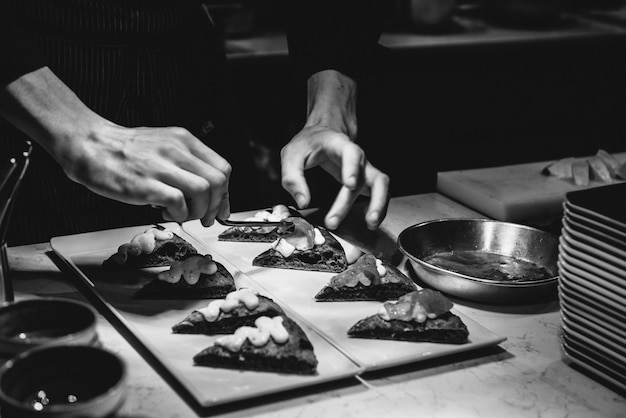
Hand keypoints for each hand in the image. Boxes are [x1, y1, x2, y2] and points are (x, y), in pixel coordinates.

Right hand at [1, 67, 230, 225]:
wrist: (88, 144)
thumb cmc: (124, 150)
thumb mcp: (163, 146)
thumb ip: (186, 164)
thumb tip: (206, 194)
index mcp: (184, 140)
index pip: (222, 168)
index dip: (225, 194)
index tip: (220, 208)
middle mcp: (177, 150)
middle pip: (218, 181)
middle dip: (216, 206)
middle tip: (205, 217)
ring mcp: (161, 166)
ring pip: (203, 191)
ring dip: (198, 211)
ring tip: (183, 215)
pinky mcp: (145, 184)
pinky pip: (178, 203)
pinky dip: (178, 214)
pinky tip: (166, 213)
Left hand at [280, 70, 388, 230]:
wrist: (321, 135)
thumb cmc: (308, 143)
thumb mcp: (291, 155)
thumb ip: (293, 178)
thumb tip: (303, 201)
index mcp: (339, 145)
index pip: (352, 153)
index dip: (352, 168)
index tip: (349, 184)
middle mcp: (358, 157)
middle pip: (372, 175)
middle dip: (365, 198)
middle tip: (344, 218)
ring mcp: (364, 169)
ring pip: (381, 186)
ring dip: (379, 205)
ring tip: (371, 224)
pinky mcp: (365, 180)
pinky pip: (379, 193)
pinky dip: (378, 208)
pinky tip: (370, 222)